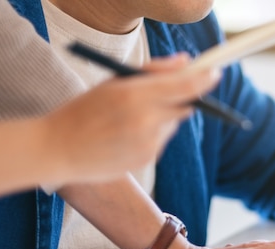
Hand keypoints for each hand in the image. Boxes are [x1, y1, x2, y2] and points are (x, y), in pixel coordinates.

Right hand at [41, 53, 220, 183]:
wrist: (58, 150)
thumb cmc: (84, 110)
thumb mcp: (113, 83)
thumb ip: (153, 71)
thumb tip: (186, 62)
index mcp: (134, 96)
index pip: (183, 87)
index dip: (204, 80)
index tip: (216, 73)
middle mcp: (145, 121)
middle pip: (184, 107)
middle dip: (181, 100)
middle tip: (165, 96)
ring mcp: (148, 144)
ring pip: (172, 125)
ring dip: (162, 119)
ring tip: (129, 120)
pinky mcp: (147, 160)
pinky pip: (161, 142)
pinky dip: (152, 136)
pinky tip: (125, 137)